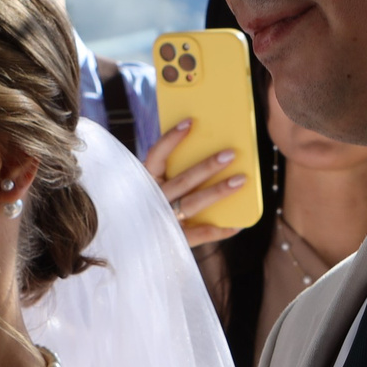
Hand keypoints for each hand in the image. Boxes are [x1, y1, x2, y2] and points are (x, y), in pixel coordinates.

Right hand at [142, 120, 245, 248]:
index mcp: (144, 181)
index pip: (156, 156)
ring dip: (218, 191)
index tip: (190, 122)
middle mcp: (152, 199)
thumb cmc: (144, 207)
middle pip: (184, 180)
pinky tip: (237, 225)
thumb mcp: (148, 186)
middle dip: (208, 166)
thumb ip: (167, 171)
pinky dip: (219, 230)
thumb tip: (203, 149)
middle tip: (231, 154)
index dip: (171, 139)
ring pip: (194, 203)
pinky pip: (199, 235)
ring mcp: (162, 221)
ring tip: (241, 180)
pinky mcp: (173, 240)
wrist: (126, 244)